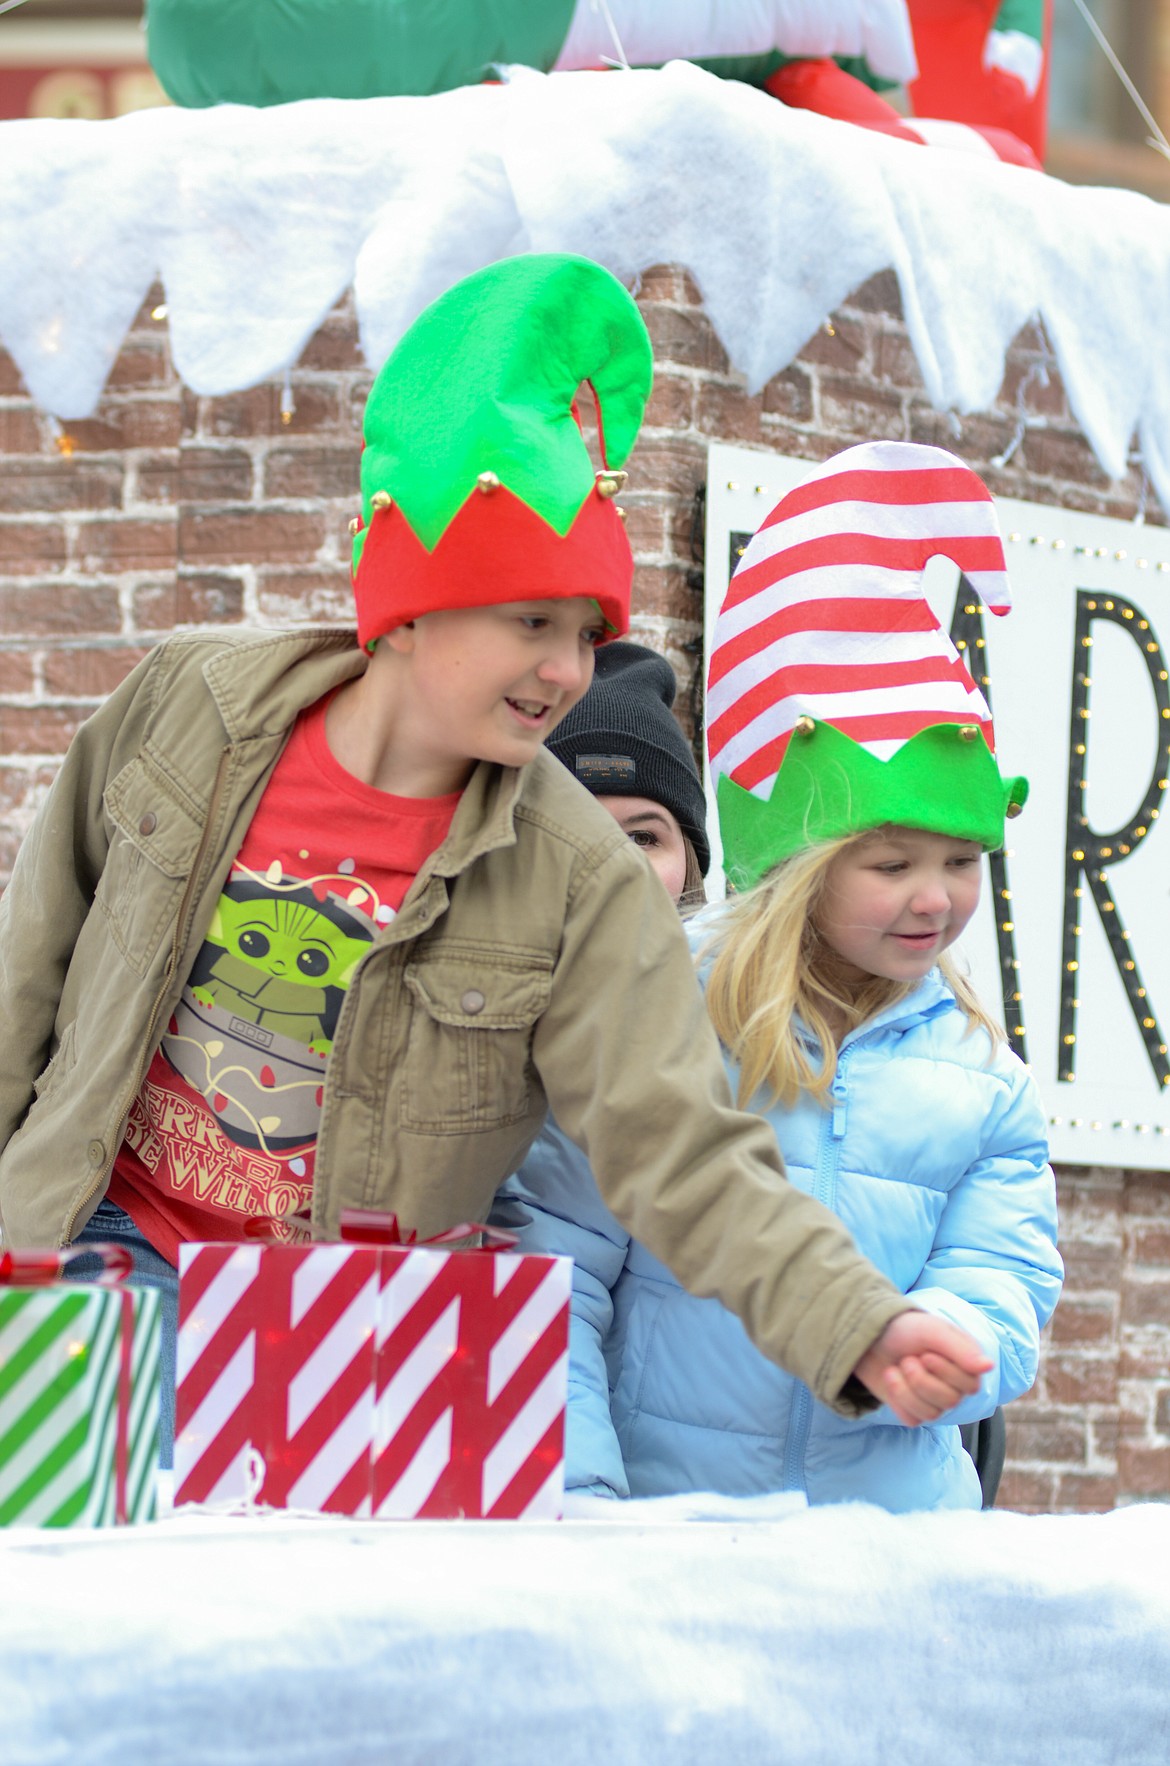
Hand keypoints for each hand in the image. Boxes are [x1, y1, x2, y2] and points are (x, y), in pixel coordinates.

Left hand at [853, 1310, 991, 1426]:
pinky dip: (897, 1399)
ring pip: (932, 1414)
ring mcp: (933, 1400)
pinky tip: (891, 1379)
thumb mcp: (932, 1330)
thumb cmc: (905, 1328)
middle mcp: (954, 1384)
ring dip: (907, 1388)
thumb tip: (988, 1366)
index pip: (971, 1385)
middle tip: (907, 1359)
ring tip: (897, 1367)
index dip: (946, 1372)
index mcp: (965, 1363)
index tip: (925, 1353)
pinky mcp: (913, 1410)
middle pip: (950, 1401)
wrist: (870, 1336)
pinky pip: (912, 1419)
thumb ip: (960, 1348)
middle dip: (921, 1379)